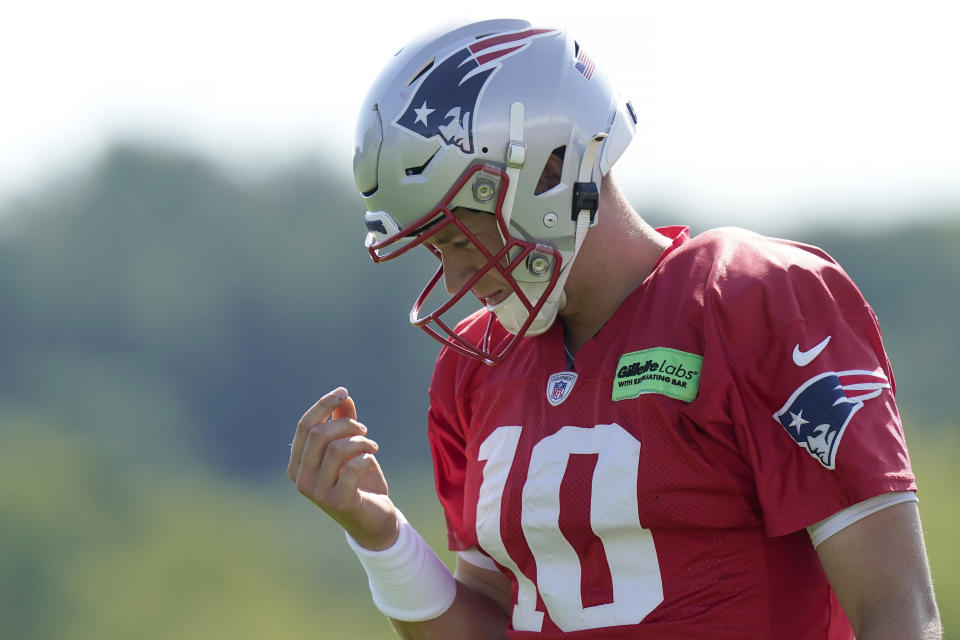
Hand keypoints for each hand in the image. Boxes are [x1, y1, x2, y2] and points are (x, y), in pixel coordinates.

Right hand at [288, 387, 398, 549]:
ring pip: (337, 449)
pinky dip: (366, 457)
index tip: (343, 392)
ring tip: (372, 446)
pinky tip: (371, 460)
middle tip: (364, 429)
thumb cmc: (359, 481)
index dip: (324, 405)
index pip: (305, 426)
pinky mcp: (338, 502)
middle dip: (346, 424)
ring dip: (361, 441)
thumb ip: (343, 423)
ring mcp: (317, 493)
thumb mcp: (350, 449)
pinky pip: (352, 467)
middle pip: (318, 434)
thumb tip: (344, 397)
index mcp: (297, 464)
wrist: (373, 520)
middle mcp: (301, 479)